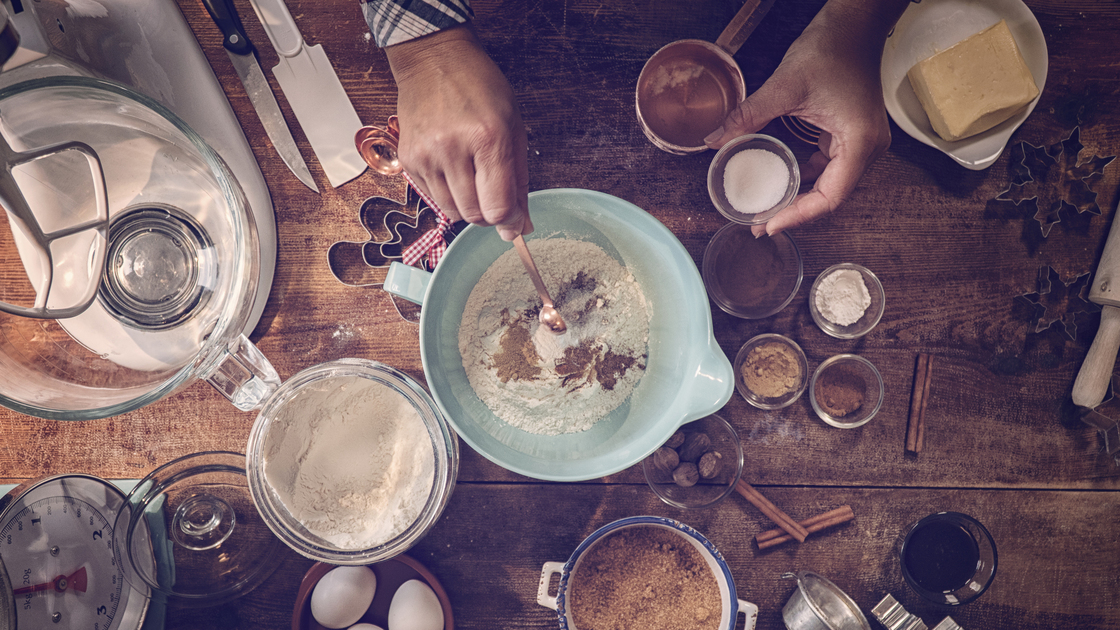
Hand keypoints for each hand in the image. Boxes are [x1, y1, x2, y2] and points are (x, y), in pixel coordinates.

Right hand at [384, 24, 530, 240]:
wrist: (434, 61)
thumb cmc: (480, 89)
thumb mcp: (513, 127)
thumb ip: (518, 180)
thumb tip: (520, 227)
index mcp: (488, 138)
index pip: (498, 207)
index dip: (509, 221)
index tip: (513, 220)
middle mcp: (452, 149)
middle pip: (474, 215)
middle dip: (489, 214)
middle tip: (493, 193)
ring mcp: (426, 156)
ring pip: (452, 212)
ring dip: (468, 205)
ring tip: (472, 176)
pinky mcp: (408, 160)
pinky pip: (432, 199)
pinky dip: (447, 194)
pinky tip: (453, 168)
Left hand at [705, 0, 907, 236]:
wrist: (853, 25)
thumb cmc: (830, 49)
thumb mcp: (783, 86)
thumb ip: (747, 116)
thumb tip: (712, 141)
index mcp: (859, 142)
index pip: (830, 197)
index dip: (798, 216)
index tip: (769, 225)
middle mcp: (868, 149)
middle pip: (831, 196)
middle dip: (795, 212)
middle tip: (760, 224)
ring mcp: (862, 143)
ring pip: (831, 185)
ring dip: (800, 198)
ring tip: (767, 212)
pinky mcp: (852, 135)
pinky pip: (830, 167)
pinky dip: (806, 178)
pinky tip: (783, 185)